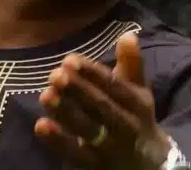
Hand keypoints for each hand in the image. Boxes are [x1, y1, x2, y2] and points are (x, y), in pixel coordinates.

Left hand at [34, 32, 170, 169]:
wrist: (150, 166)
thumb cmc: (135, 118)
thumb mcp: (138, 92)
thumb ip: (131, 64)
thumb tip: (128, 34)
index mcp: (137, 104)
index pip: (114, 86)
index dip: (92, 73)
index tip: (69, 60)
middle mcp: (127, 126)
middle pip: (101, 107)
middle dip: (77, 90)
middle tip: (55, 75)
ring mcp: (111, 148)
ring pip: (87, 130)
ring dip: (66, 112)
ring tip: (45, 95)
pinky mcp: (95, 165)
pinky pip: (76, 154)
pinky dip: (58, 141)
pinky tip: (40, 125)